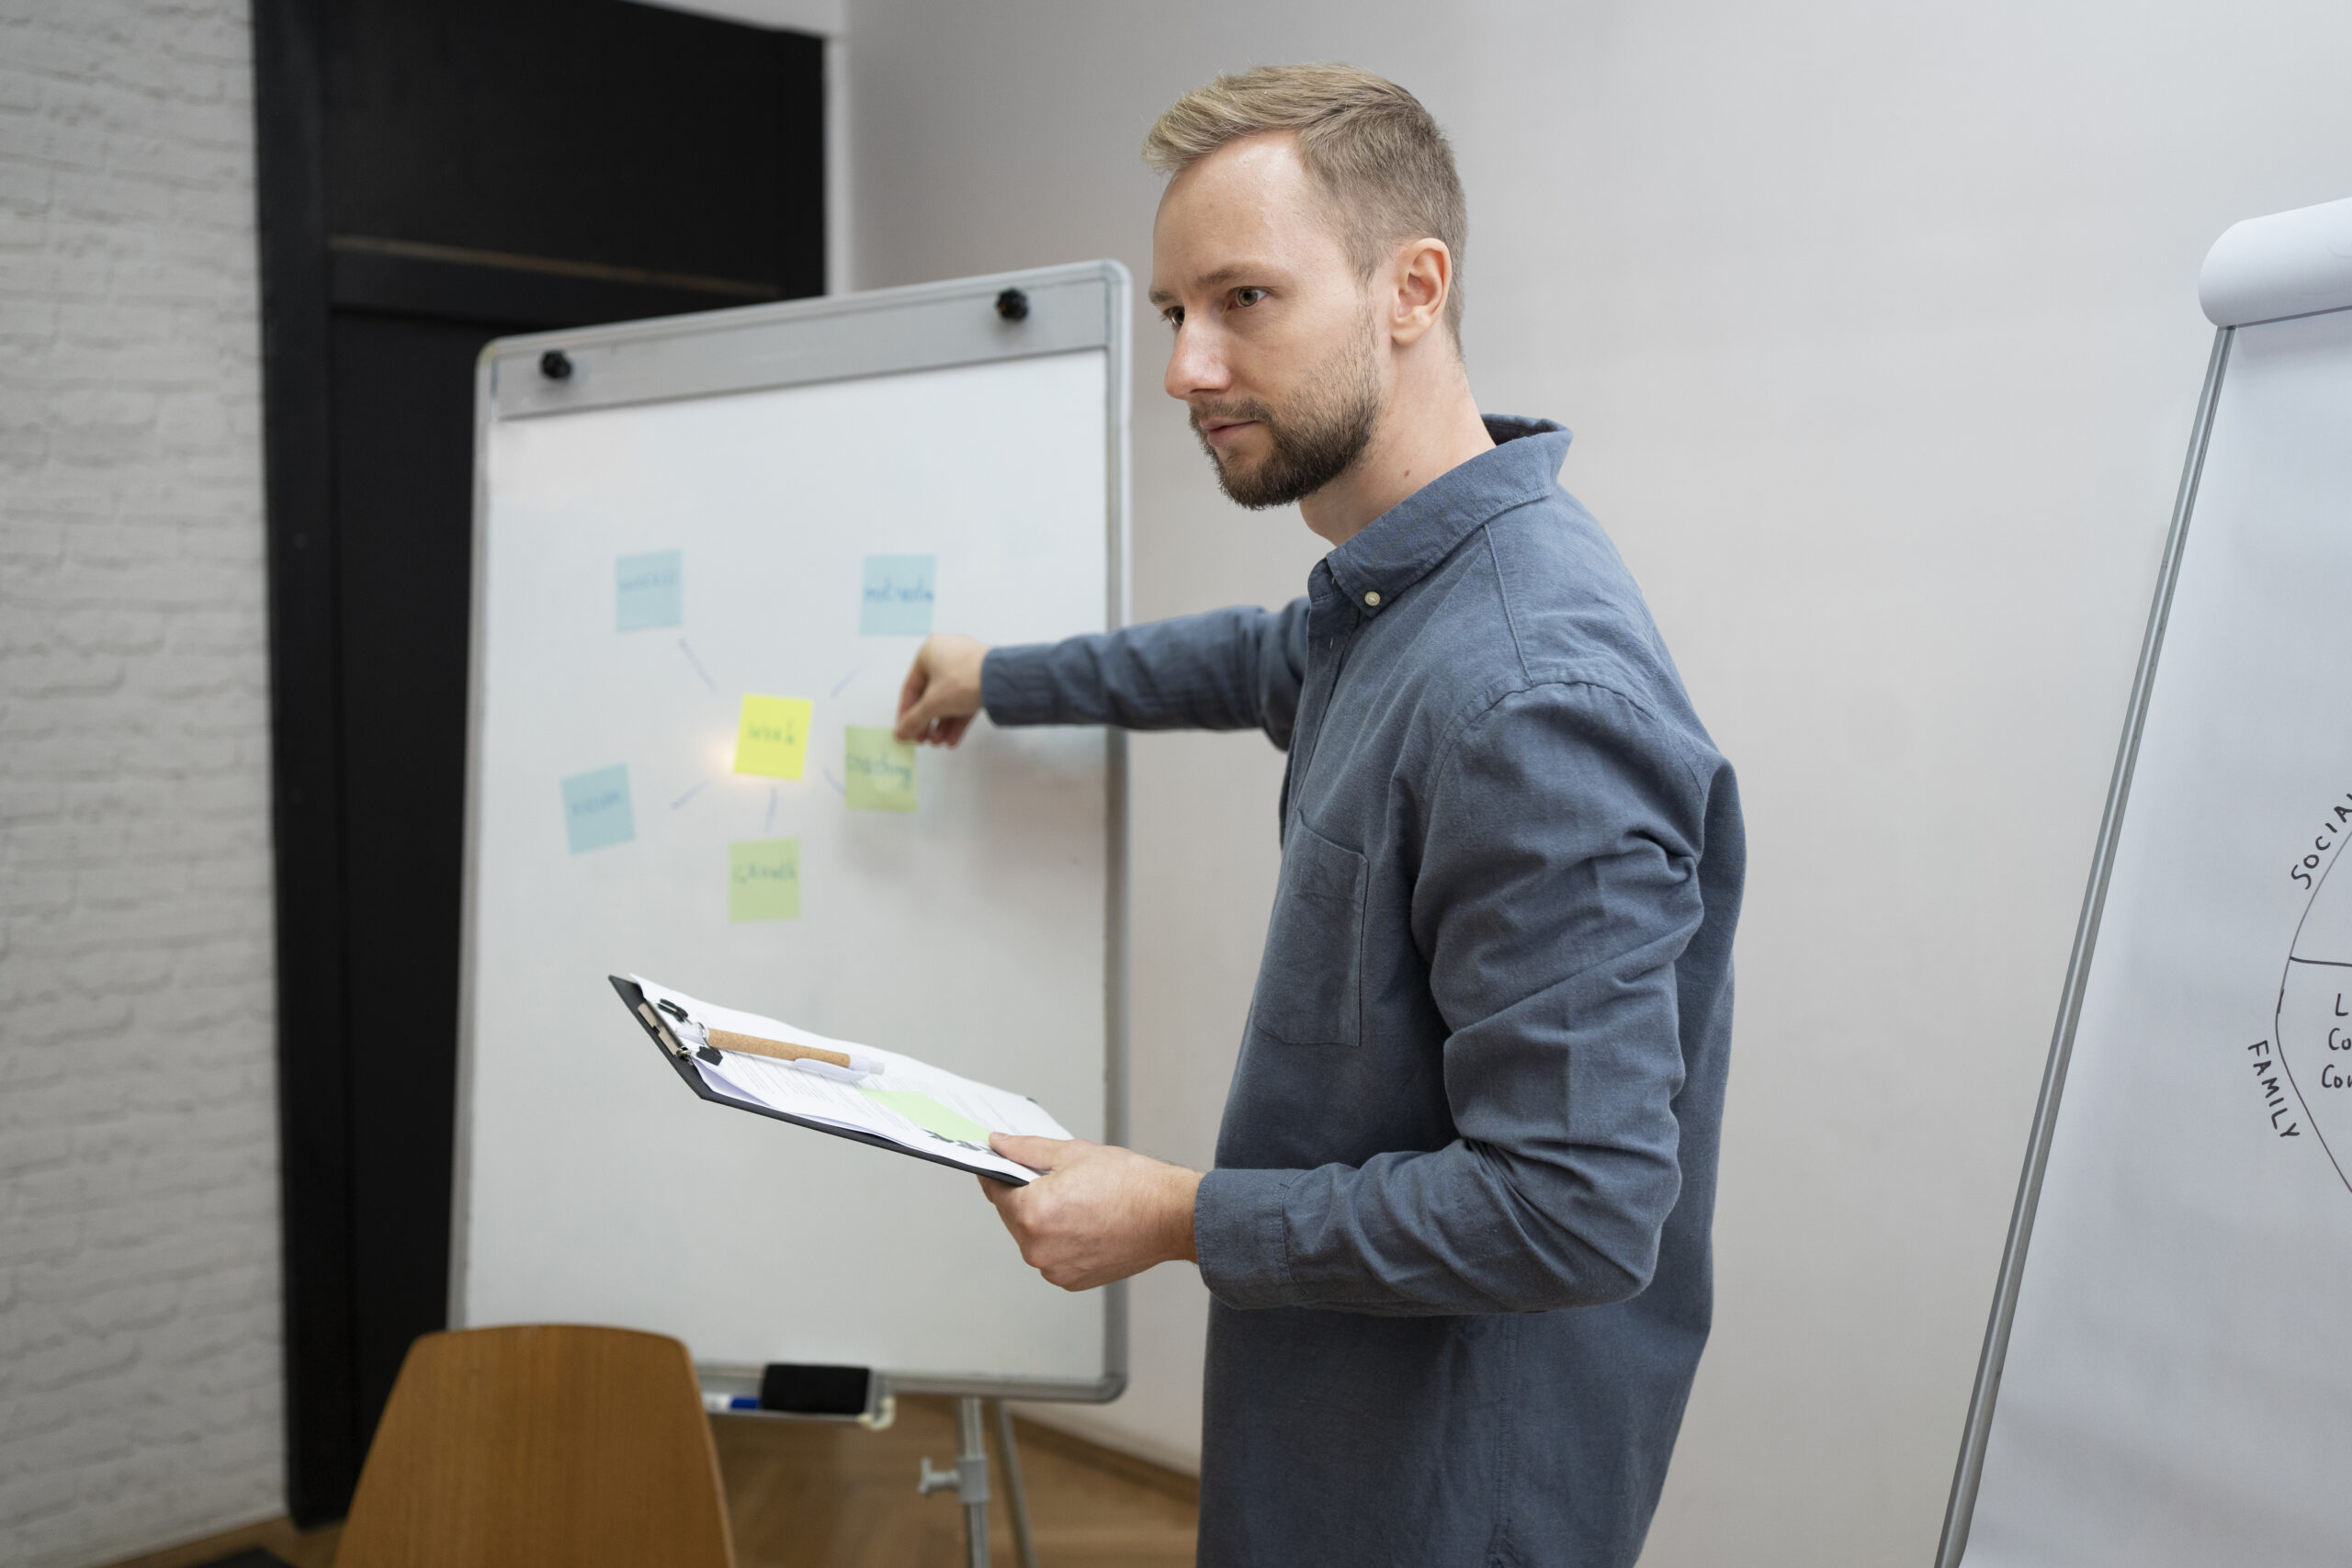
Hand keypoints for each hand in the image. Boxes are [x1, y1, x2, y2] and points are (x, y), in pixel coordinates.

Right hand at [895, 633, 988, 745]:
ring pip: (948, 700)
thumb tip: (900, 733)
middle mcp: (947, 655)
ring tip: (939, 743)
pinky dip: (957, 720)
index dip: (906, 713)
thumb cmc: (962, 681)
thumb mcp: (933, 703)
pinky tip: (952, 739)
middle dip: (927, 722)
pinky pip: (964, 701)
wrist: (1002, 680)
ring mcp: (966, 666)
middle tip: (923, 741)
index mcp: (929, 652)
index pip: (911, 688)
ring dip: (941, 724)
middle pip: (930, 696)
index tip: (904, 732)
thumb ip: (914, 719)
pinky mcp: (982, 679)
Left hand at [980, 1135, 1201, 1291]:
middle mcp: (1036, 1247)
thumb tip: (999, 1143)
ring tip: (1079, 1204)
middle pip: (1013, 1217)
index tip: (1001, 1166)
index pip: (995, 1191)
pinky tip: (1086, 1224)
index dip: (997, 1174)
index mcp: (1031, 1212)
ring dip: (1044, 1222)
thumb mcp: (1072, 1153)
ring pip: (1033, 1239)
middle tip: (1058, 1182)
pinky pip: (1053, 1257)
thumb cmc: (1130, 1183)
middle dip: (1027, 1198)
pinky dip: (1061, 1242)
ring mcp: (1054, 1269)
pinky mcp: (1071, 1281)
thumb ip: (1026, 1150)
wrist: (1171, 1215)